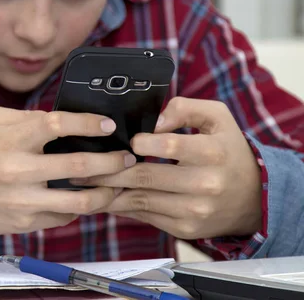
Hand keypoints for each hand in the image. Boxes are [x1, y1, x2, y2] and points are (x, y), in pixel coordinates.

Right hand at [0, 107, 134, 235]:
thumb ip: (28, 116)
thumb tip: (64, 121)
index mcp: (13, 139)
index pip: (58, 125)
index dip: (88, 123)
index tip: (108, 125)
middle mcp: (19, 169)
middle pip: (79, 164)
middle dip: (112, 161)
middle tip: (127, 158)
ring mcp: (23, 199)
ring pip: (79, 200)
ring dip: (106, 192)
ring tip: (117, 185)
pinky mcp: (24, 222)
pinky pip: (63, 217)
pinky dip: (79, 208)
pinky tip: (85, 199)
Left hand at [73, 97, 262, 239]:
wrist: (254, 197)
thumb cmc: (227, 150)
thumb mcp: (217, 118)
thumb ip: (184, 108)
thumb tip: (153, 119)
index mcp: (212, 153)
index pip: (170, 146)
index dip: (142, 143)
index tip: (128, 140)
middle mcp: (204, 184)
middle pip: (145, 177)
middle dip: (108, 170)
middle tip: (81, 165)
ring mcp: (193, 210)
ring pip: (139, 200)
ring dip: (108, 191)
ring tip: (83, 182)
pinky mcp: (184, 228)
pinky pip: (144, 215)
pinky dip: (122, 206)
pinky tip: (104, 196)